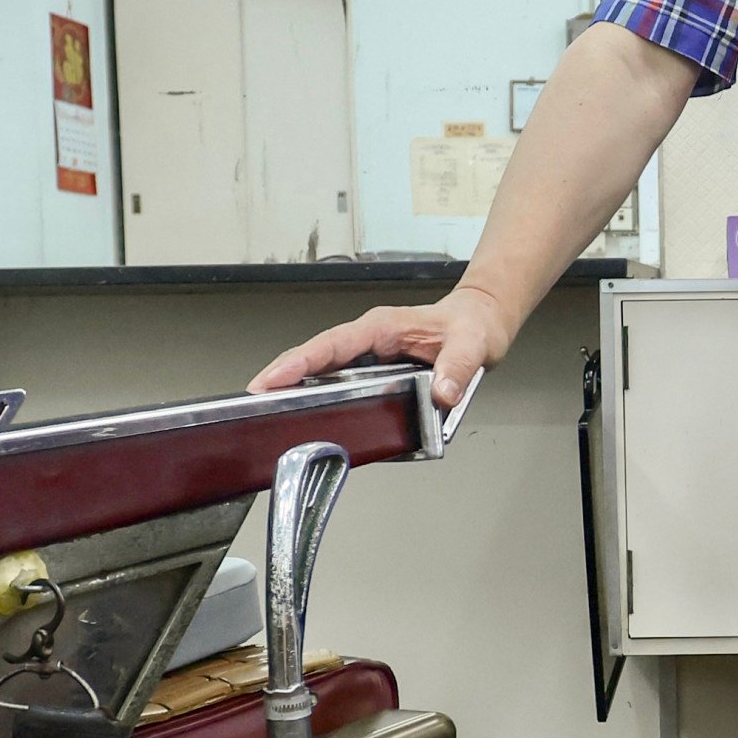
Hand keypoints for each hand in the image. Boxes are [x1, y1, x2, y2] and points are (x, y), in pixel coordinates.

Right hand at [250, 283, 517, 409]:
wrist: (484, 320)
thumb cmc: (474, 325)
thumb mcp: (473, 345)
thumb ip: (458, 370)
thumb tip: (441, 394)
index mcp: (382, 327)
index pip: (332, 344)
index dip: (301, 361)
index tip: (273, 379)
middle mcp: (370, 340)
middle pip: (316, 357)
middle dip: (283, 375)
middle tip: (254, 401)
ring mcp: (370, 356)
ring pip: (324, 370)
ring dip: (298, 388)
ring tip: (268, 413)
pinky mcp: (375, 371)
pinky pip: (342, 382)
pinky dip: (322, 396)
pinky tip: (309, 416)